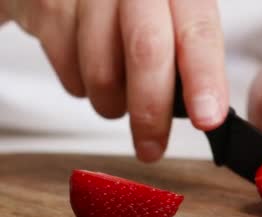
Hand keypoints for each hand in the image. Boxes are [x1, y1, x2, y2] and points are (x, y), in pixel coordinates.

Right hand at [1, 0, 227, 161]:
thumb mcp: (171, 15)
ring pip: (103, 71)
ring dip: (113, 103)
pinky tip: (87, 64)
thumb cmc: (130, 4)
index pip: (198, 31)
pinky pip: (67, 69)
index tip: (207, 118)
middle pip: (147, 51)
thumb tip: (204, 110)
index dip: (204, 79)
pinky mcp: (45, 5)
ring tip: (117, 93)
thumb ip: (188, 53)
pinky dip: (82, 85)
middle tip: (152, 148)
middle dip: (152, 111)